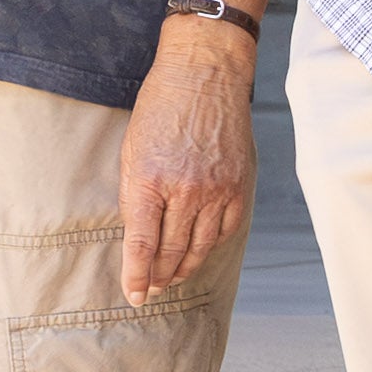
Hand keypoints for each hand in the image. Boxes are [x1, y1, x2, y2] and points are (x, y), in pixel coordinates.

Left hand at [120, 17, 259, 304]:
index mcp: (149, 180)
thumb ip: (135, 196)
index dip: (136, 277)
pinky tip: (199, 250)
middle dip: (158, 277)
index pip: (142, 245)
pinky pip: (225, 230)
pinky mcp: (239, 186)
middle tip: (150, 289)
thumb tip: (137, 238)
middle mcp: (185, 190)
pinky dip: (210, 245)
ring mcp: (217, 190)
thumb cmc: (159, 109)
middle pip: (171, 252)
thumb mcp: (132, 151)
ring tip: (171, 277)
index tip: (134, 296)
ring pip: (200, 247)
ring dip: (183, 268)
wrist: (204, 74)